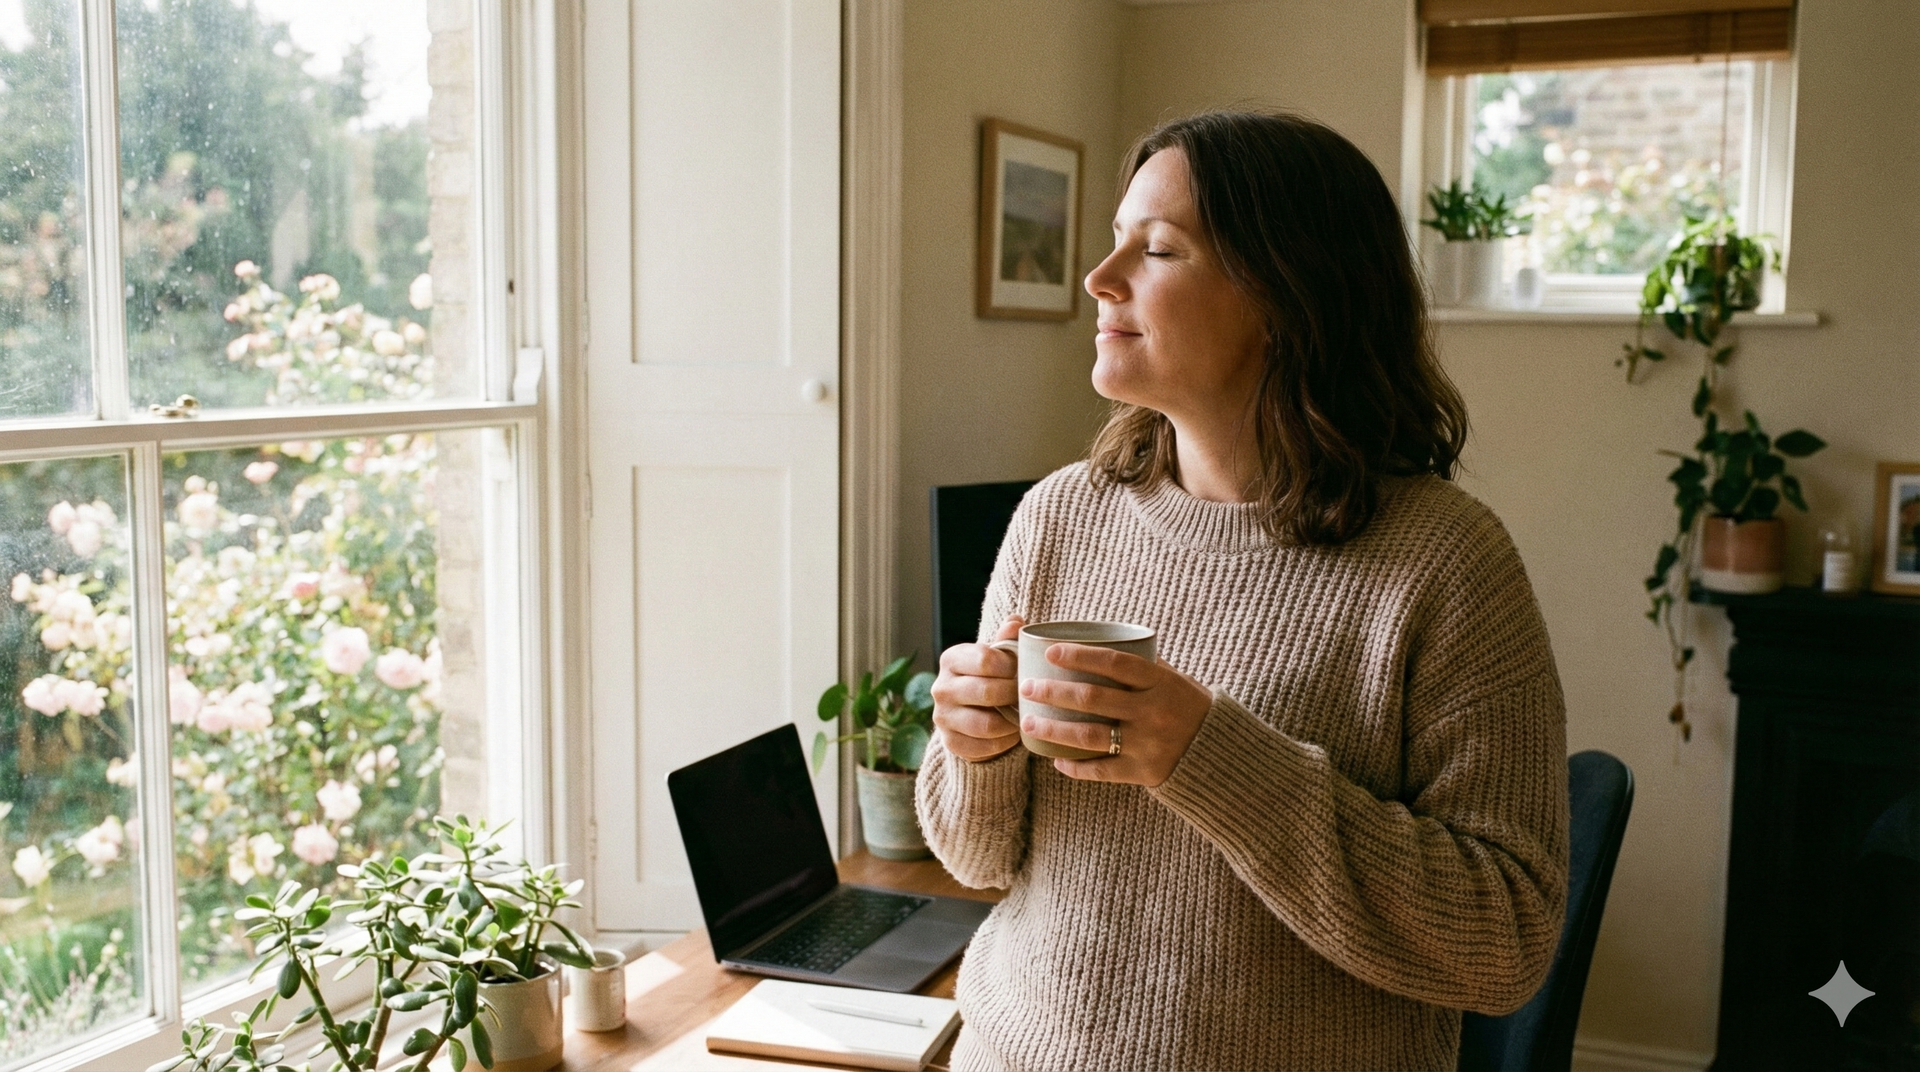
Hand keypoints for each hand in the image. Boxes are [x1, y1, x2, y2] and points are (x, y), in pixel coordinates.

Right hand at [929, 617, 1024, 761]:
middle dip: (1014, 695)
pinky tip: (1014, 734)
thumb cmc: (992, 676)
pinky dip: (1004, 743)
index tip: (1024, 670)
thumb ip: (1007, 638)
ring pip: (986, 724)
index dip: (1011, 666)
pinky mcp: (951, 743)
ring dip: (1012, 722)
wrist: (975, 712)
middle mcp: (941, 687)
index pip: (984, 659)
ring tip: (1025, 716)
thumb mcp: (998, 655)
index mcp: (951, 659)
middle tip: (1030, 695)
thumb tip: (1016, 621)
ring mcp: (942, 717)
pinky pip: (983, 747)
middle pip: (986, 692)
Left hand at [1020, 644, 1211, 786]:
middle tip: (1026, 687)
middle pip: (1092, 699)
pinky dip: (1075, 767)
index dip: (1080, 655)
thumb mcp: (1174, 679)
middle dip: (1053, 692)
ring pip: (1088, 736)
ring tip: (1028, 723)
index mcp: (1159, 683)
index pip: (1114, 663)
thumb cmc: (1188, 707)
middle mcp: (1152, 711)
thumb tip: (1100, 643)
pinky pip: (1101, 770)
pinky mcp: (1143, 772)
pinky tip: (1055, 760)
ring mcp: (1146, 743)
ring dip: (1053, 729)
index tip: (1051, 652)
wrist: (1219, 752)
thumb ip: (1142, 665)